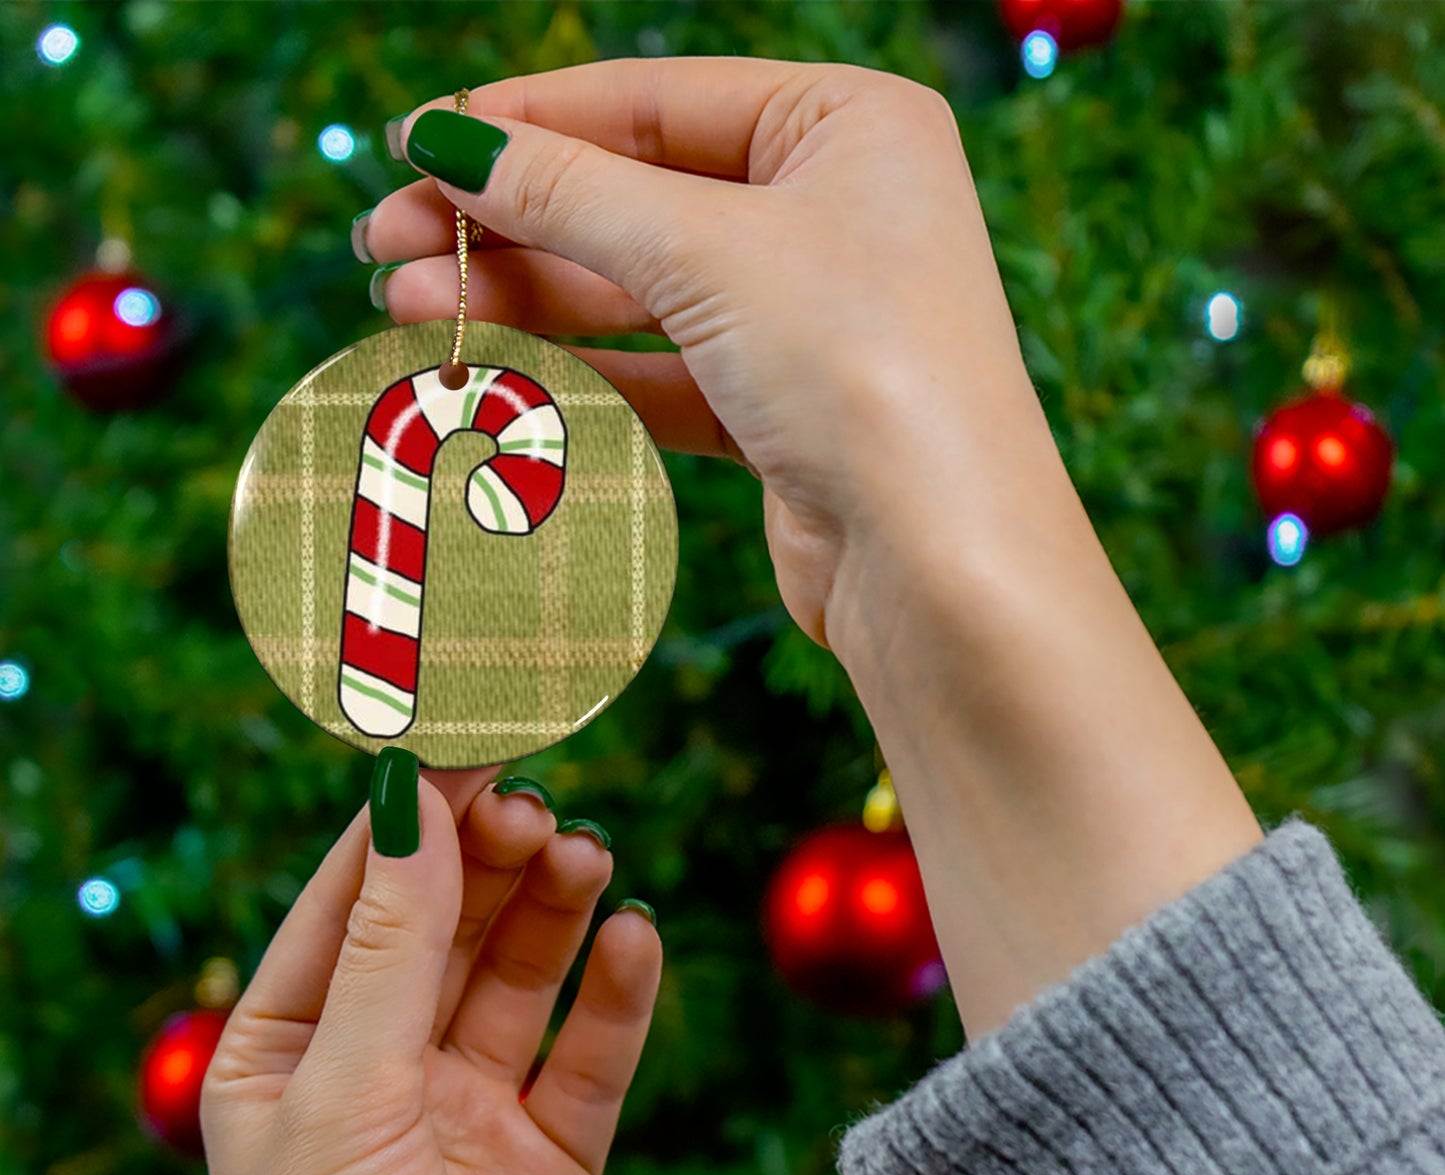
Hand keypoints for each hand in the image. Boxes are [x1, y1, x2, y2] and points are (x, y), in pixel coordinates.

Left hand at [201, 762, 661, 1174]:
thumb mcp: (346, 1096)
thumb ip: (392, 945)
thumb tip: (413, 799)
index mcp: (289, 1050)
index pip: (354, 896)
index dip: (411, 816)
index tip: (470, 737)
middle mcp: (380, 1070)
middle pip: (446, 924)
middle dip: (489, 859)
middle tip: (538, 805)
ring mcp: (469, 1112)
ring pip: (521, 975)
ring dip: (555, 909)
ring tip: (587, 856)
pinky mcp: (552, 1158)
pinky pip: (591, 1054)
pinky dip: (617, 994)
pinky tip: (635, 940)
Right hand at [361, 56, 1054, 659]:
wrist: (939, 563)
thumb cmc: (860, 369)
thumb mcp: (705, 252)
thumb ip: (570, 193)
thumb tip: (448, 141)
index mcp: (848, 125)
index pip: (654, 101)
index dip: (526, 122)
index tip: (414, 144)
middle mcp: (835, 211)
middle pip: (636, 198)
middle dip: (508, 222)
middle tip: (384, 243)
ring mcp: (809, 316)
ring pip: (639, 292)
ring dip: (524, 299)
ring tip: (405, 309)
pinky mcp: (782, 411)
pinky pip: (661, 373)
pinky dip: (578, 373)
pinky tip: (489, 369)